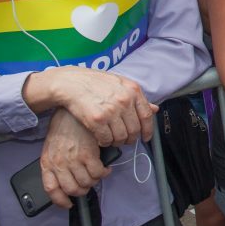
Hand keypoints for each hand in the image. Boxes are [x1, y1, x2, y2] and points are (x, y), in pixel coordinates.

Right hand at [29, 67, 156, 146]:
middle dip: (131, 139)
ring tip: (113, 140)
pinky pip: (107, 139)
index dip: (148, 130)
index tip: (146, 138)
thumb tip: (154, 109)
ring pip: (122, 136)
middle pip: (135, 129)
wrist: (70, 83)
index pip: (147, 115)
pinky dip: (105, 142)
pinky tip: (102, 139)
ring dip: (118, 142)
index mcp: (133, 90)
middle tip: (125, 141)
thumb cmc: (94, 83)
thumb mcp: (120, 84)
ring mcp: (111, 110)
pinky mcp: (97, 119)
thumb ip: (136, 97)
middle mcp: (125, 100)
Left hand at [40, 109, 110, 208]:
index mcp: (47, 161)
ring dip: (95, 181)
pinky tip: (106, 167)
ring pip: (87, 182)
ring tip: (100, 174)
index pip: (51, 189)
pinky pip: (98, 172)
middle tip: (91, 184)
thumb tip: (66, 172)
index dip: (60, 200)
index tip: (68, 204)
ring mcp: (73, 160)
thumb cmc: (65, 123)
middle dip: (84, 190)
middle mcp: (59, 163)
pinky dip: (104, 172)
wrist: (72, 106)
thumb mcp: (54, 143)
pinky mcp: (88, 154)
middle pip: (72, 189)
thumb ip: (58, 158)